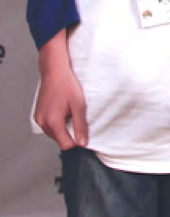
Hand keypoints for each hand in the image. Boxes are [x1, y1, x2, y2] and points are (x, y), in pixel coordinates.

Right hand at [34, 32, 87, 148]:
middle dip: (70, 134)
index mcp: (53, 122)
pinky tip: (63, 111)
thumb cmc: (67, 85)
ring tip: (70, 113)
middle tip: (78, 119)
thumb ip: (80, 126)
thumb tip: (82, 143)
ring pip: (54, 133)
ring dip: (63, 128)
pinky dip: (57, 123)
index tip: (84, 135)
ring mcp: (38, 119)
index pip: (65, 144)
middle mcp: (43, 123)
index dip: (76, 142)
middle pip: (59, 139)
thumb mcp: (79, 106)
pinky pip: (49, 126)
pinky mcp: (38, 115)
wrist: (54, 72)